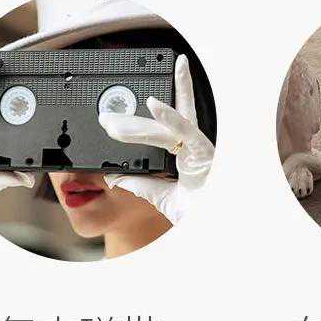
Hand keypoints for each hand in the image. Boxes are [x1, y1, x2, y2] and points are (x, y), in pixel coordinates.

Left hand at [98, 54, 213, 223]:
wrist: (211, 225)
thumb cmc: (193, 208)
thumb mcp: (159, 195)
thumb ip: (139, 183)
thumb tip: (114, 175)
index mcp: (182, 152)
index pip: (161, 127)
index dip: (139, 120)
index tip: (112, 120)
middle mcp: (190, 144)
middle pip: (168, 115)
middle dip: (139, 113)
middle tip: (109, 112)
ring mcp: (197, 146)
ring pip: (172, 119)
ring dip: (150, 109)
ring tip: (128, 95)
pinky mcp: (203, 152)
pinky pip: (185, 130)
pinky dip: (169, 115)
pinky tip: (154, 104)